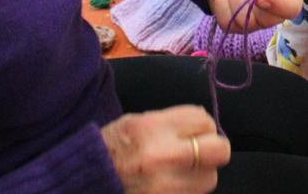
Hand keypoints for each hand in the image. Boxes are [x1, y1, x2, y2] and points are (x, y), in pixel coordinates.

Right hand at [101, 106, 229, 193]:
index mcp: (153, 128)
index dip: (202, 125)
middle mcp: (163, 157)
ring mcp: (167, 187)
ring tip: (182, 170)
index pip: (204, 120)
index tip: (193, 130)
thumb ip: (173, 121)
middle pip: (219, 151)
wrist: (89, 181)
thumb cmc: (112, 149)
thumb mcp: (139, 122)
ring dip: (201, 173)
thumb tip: (205, 125)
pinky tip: (173, 184)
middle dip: (213, 148)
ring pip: (210, 179)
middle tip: (201, 149)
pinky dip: (188, 189)